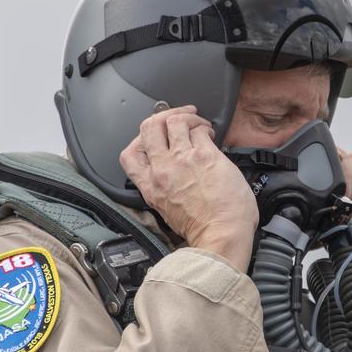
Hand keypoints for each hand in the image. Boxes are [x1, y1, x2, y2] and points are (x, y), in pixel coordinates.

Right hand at [119, 106, 257, 272]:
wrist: (221, 235)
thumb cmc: (204, 229)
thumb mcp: (168, 211)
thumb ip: (164, 190)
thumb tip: (175, 175)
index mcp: (151, 187)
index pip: (129, 154)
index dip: (139, 139)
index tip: (153, 137)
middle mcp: (163, 170)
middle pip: (148, 127)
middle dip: (162, 116)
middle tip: (175, 118)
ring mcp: (183, 160)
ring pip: (173, 121)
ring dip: (186, 116)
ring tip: (198, 123)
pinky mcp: (205, 155)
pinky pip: (199, 129)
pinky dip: (205, 127)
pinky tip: (211, 133)